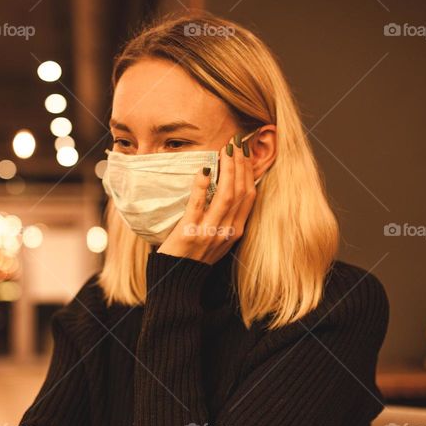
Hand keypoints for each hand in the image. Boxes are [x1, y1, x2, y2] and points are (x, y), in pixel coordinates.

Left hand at [157, 133, 255, 263]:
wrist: (176, 282)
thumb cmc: (194, 258)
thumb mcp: (217, 239)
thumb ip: (224, 219)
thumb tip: (226, 190)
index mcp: (235, 231)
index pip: (249, 197)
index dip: (249, 172)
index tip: (245, 153)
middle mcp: (227, 231)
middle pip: (240, 192)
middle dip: (240, 165)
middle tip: (236, 144)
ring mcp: (209, 232)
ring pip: (226, 196)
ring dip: (227, 171)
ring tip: (224, 151)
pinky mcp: (190, 232)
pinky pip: (198, 205)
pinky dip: (202, 185)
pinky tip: (204, 169)